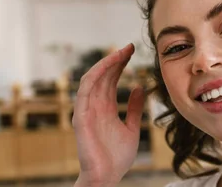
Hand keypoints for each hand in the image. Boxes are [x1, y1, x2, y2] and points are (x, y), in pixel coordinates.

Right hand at [72, 44, 144, 186]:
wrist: (107, 177)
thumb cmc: (117, 157)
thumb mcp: (132, 128)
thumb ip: (134, 109)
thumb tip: (139, 88)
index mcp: (105, 108)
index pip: (111, 79)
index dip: (119, 64)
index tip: (132, 51)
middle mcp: (94, 106)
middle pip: (102, 76)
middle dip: (115, 60)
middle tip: (129, 47)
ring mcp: (86, 111)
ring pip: (92, 80)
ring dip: (105, 64)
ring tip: (120, 53)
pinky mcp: (81, 118)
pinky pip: (84, 93)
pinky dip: (94, 78)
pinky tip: (106, 67)